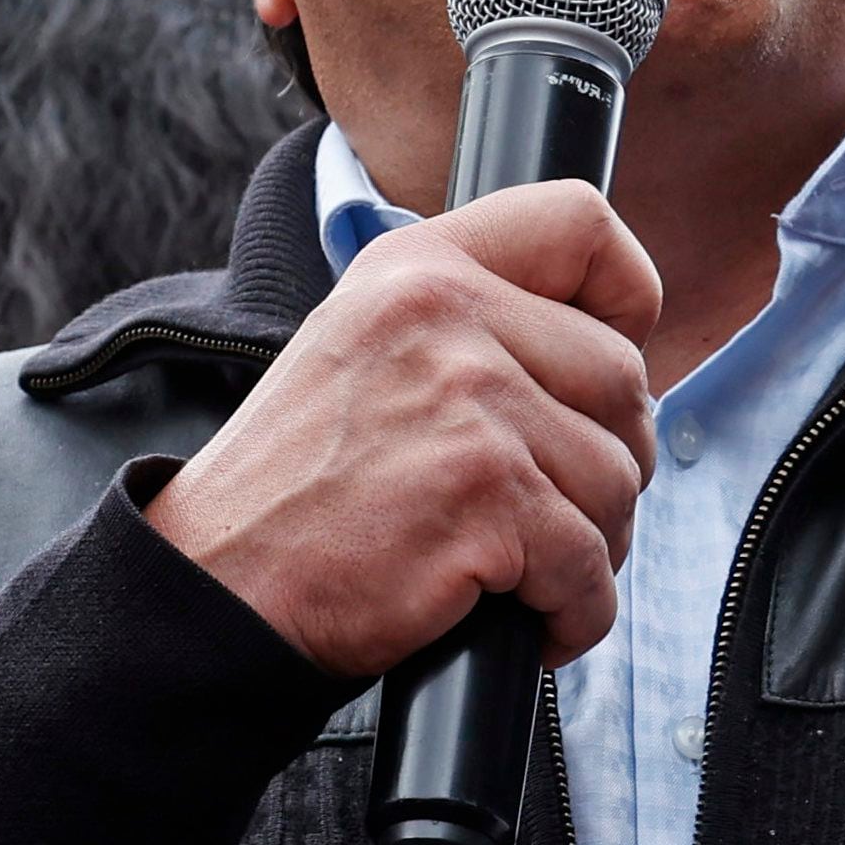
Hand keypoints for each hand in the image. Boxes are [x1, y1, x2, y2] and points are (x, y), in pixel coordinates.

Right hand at [145, 182, 661, 676]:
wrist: (217, 584)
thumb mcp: (369, 349)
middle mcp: (445, 315)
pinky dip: (576, 612)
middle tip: (553, 510)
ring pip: (617, 478)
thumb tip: (615, 349)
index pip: (581, 223)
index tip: (620, 348)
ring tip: (526, 569)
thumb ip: (474, 326)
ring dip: (593, 545)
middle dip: (609, 459)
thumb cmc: (299, 489)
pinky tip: (531, 621)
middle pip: (624, 378)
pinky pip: (590, 565)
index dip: (627, 293)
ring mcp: (469, 403)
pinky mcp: (485, 495)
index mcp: (419, 266)